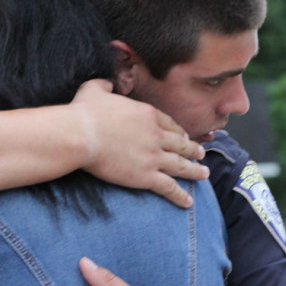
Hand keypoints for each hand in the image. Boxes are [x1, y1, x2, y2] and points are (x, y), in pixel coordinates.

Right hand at [72, 79, 207, 207]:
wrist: (81, 135)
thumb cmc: (85, 112)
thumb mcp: (95, 89)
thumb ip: (105, 84)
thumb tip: (106, 83)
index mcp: (147, 114)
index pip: (169, 124)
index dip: (179, 132)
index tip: (184, 137)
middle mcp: (156, 135)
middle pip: (181, 144)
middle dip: (193, 150)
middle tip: (202, 154)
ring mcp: (153, 156)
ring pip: (181, 165)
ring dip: (194, 171)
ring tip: (204, 174)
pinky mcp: (146, 176)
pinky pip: (169, 187)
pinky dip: (180, 195)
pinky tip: (188, 202)